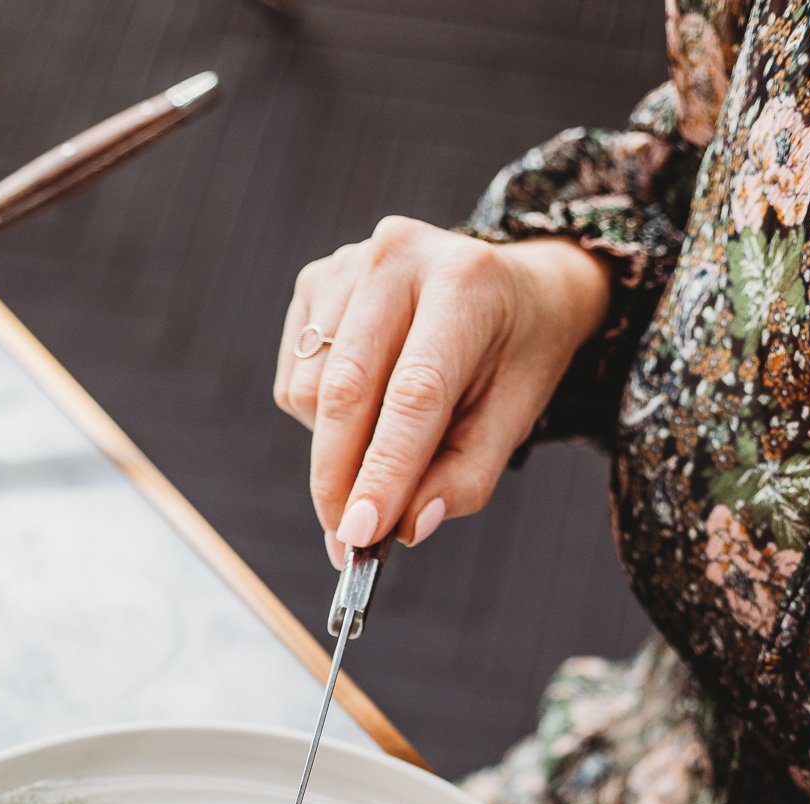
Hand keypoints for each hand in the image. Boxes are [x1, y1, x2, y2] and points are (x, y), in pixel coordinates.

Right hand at [273, 217, 610, 559]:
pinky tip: (364, 403)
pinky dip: (320, 418)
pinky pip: (294, 382)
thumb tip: (409, 526)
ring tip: (387, 436)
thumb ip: (466, 477)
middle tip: (346, 541)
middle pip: (346, 390)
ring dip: (336, 445)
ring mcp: (348, 263)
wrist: (513, 287)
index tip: (361, 534)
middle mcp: (399, 256)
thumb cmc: (514, 357)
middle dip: (339, 480)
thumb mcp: (514, 419)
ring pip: (311, 393)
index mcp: (465, 283)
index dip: (383, 470)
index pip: (413, 393)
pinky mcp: (314, 281)